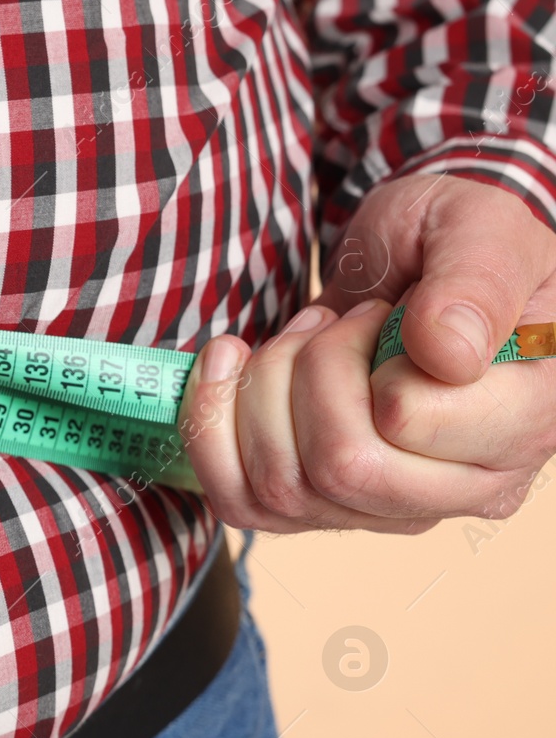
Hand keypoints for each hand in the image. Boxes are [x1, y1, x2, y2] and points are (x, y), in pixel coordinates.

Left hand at [180, 174, 555, 532]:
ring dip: (260, 391)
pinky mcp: (325, 508)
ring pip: (281, 486)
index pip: (408, 421)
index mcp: (526, 421)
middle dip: (304, 372)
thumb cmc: (461, 240)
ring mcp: (391, 507)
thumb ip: (475, 284)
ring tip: (301, 339)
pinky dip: (212, 425)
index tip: (383, 312)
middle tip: (330, 322)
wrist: (416, 260)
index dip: (362, 356)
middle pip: (340, 468)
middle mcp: (468, 486)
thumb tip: (447, 354)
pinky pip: (240, 503)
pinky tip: (231, 366)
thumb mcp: (480, 228)